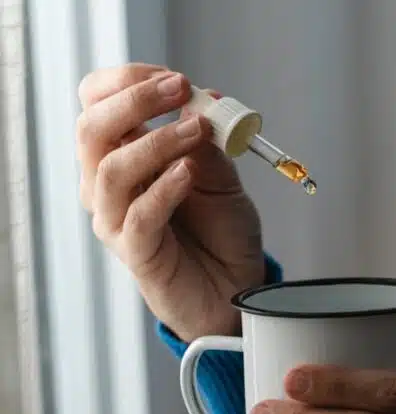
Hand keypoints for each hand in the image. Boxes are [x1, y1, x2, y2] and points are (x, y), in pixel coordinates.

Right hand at [76, 63, 265, 340]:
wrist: (237, 287)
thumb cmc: (222, 233)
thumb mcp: (223, 178)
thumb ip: (209, 144)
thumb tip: (201, 101)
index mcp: (124, 156)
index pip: (98, 104)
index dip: (128, 82)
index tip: (174, 78)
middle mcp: (110, 185)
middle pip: (92, 129)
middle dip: (134, 101)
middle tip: (179, 88)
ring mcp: (117, 219)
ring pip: (110, 170)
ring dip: (156, 142)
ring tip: (197, 131)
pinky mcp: (136, 252)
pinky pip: (137, 216)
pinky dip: (163, 188)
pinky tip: (188, 173)